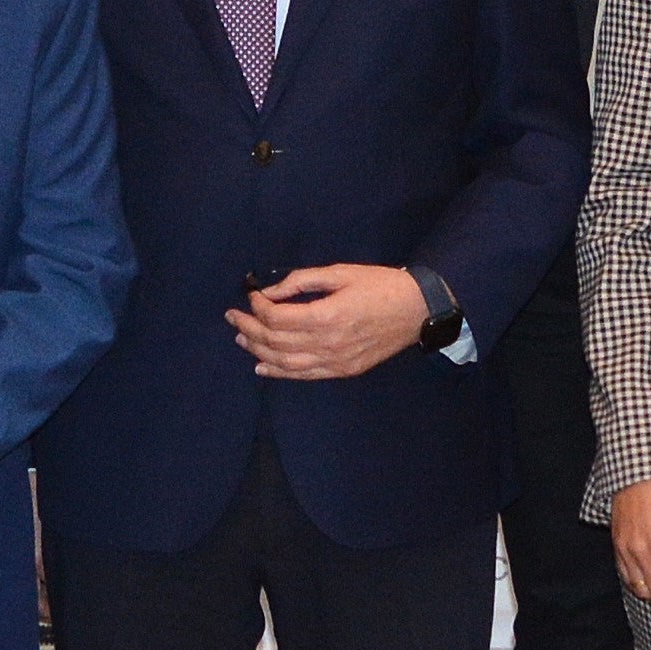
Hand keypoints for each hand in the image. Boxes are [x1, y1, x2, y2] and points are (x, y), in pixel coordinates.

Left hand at [225, 264, 438, 379]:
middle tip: (233, 317)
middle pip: (275, 341)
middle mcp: (327, 344)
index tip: (251, 295)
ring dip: (258, 351)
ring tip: (241, 339)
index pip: (276, 318)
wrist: (417, 310)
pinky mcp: (343, 371)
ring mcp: (335, 362)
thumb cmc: (379, 285)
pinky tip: (262, 367)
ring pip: (285, 362)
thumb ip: (301, 282)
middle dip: (249, 329)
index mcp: (325, 316)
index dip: (257, 307)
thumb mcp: (340, 273)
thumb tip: (269, 292)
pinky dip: (279, 372)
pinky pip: (304, 375)